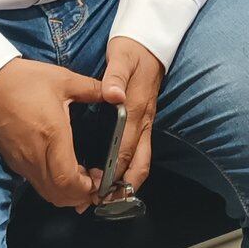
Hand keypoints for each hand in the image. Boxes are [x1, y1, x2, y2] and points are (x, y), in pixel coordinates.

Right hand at [0, 57, 108, 209]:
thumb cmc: (24, 80)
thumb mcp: (63, 79)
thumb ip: (93, 89)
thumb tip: (118, 93)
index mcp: (51, 135)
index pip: (67, 180)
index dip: (85, 188)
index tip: (100, 180)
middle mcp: (35, 155)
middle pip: (58, 194)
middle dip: (81, 196)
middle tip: (97, 184)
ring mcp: (22, 161)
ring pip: (46, 192)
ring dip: (67, 193)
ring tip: (83, 179)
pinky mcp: (14, 161)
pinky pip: (36, 183)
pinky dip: (53, 186)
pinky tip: (64, 172)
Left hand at [100, 37, 164, 192]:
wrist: (150, 42)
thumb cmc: (132, 51)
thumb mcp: (121, 57)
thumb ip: (115, 75)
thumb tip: (112, 94)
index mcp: (135, 109)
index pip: (125, 148)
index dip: (113, 171)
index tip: (99, 189)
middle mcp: (143, 121)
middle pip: (139, 164)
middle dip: (123, 188)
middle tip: (102, 205)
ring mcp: (145, 124)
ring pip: (141, 162)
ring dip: (126, 184)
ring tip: (106, 201)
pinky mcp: (143, 123)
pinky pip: (139, 153)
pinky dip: (128, 172)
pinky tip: (113, 180)